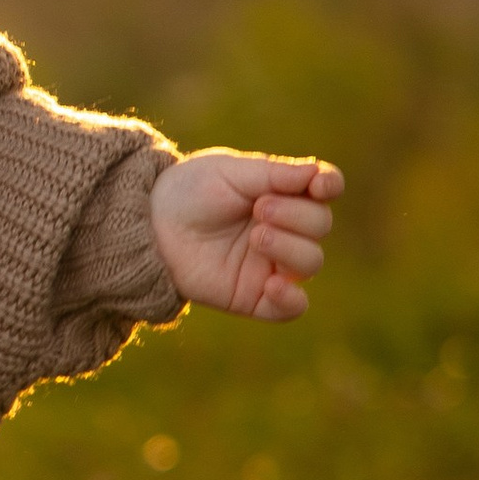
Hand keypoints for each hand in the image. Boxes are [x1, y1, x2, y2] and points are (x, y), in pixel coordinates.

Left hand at [149, 148, 343, 321]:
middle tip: (259, 209)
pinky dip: (292, 298)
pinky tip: (274, 283)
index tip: (319, 184)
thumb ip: (274, 174)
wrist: (149, 225)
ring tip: (256, 236)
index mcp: (282, 193)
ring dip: (289, 246)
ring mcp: (273, 264)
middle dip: (296, 215)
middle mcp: (285, 229)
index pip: (323, 189)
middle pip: (320, 224)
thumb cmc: (190, 192)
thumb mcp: (229, 172)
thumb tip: (318, 172)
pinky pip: (292, 307)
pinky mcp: (256, 297)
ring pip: (311, 262)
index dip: (329, 185)